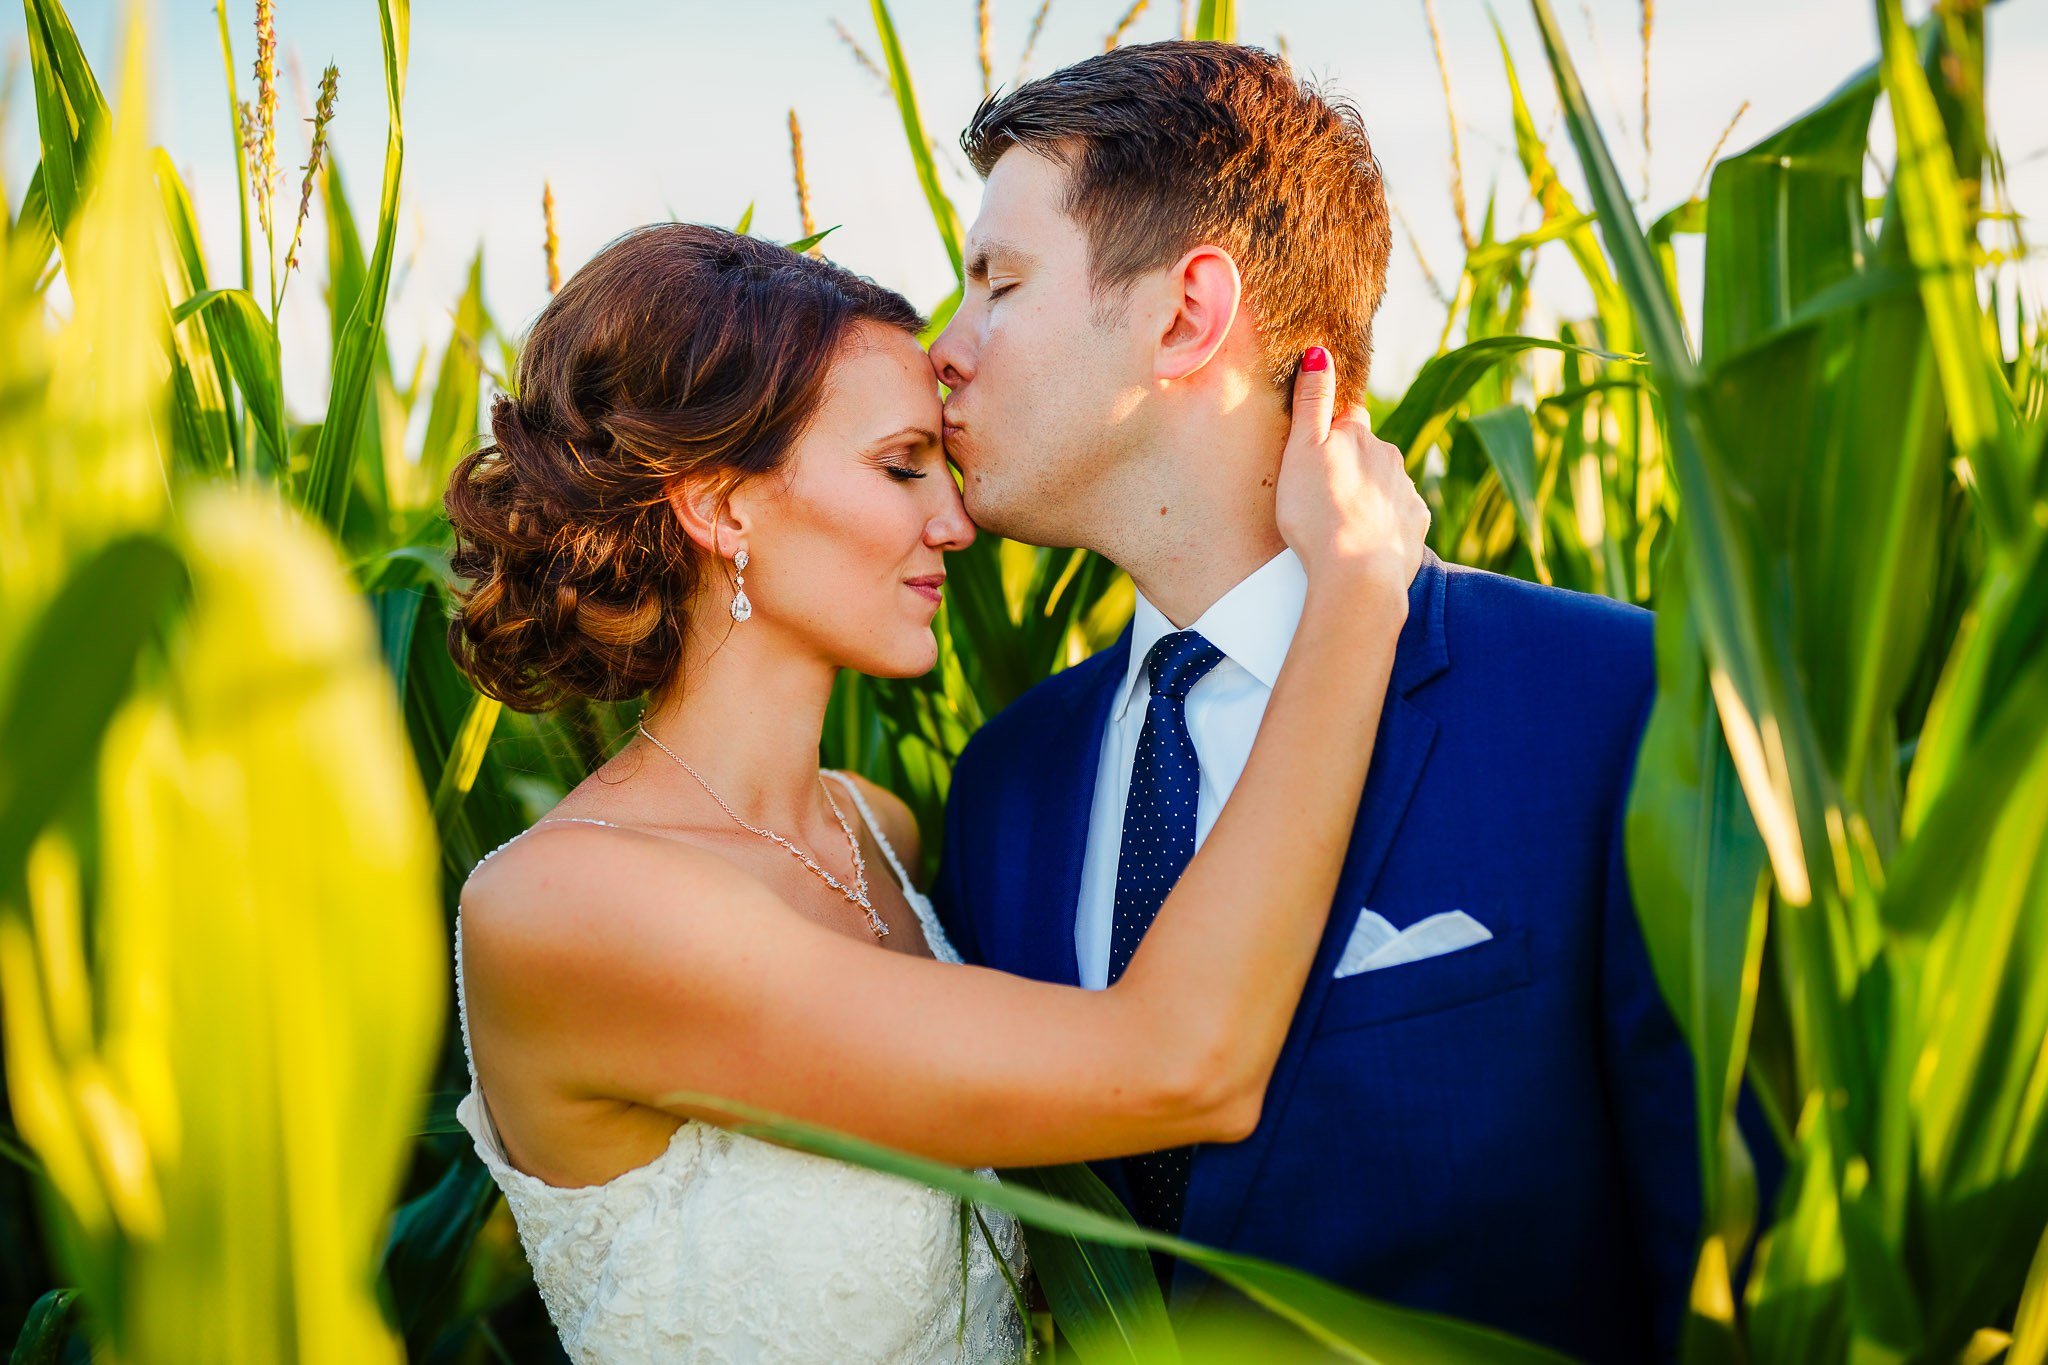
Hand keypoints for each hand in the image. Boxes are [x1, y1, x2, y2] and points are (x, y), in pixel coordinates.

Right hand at [1274, 346, 1429, 594]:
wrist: (1357, 573)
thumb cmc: (1318, 513)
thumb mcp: (1302, 451)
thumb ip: (1312, 401)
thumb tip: (1320, 352)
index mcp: (1359, 437)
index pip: (1350, 416)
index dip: (1334, 426)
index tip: (1319, 443)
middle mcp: (1389, 458)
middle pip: (1369, 451)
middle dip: (1352, 462)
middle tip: (1322, 489)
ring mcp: (1405, 492)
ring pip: (1385, 483)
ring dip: (1367, 494)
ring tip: (1341, 520)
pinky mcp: (1414, 526)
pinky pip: (1398, 517)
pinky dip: (1383, 523)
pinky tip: (1365, 540)